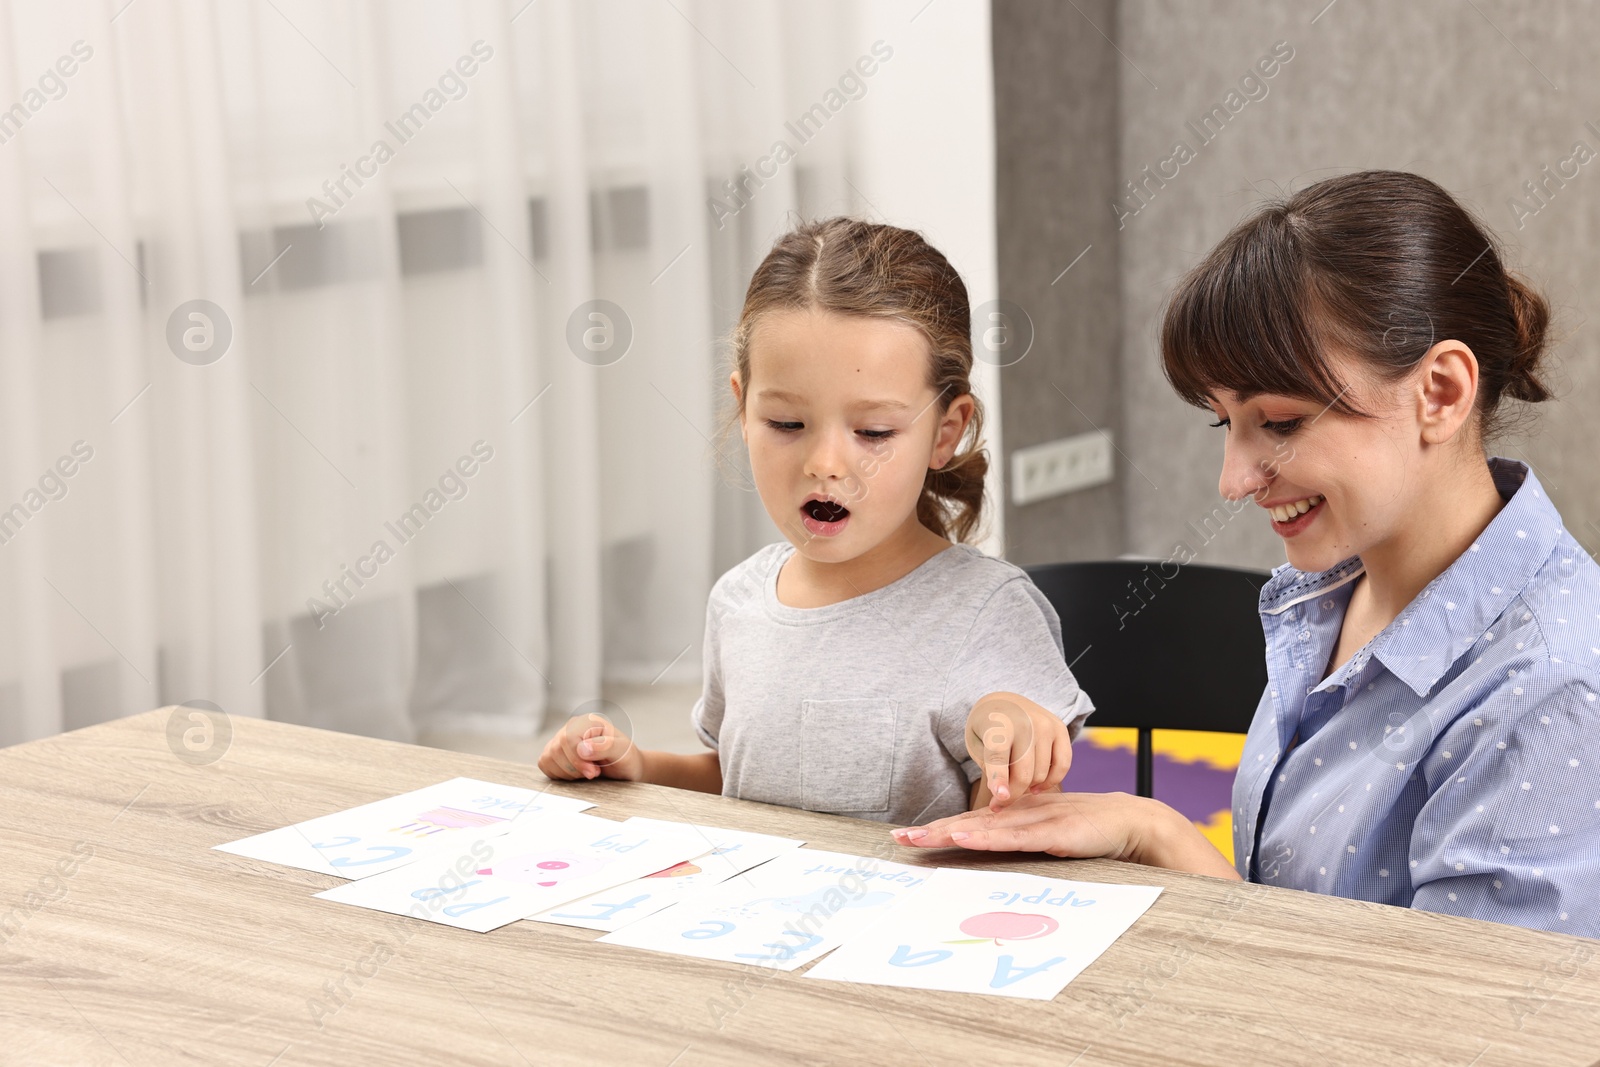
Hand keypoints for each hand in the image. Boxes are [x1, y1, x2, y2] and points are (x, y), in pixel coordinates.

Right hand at [537, 713, 643, 781]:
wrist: (624, 767)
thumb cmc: (625, 757)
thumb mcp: (623, 751)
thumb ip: (605, 746)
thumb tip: (582, 749)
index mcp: (588, 722)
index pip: (569, 739)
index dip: (577, 760)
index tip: (594, 772)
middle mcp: (571, 727)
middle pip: (556, 749)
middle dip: (574, 768)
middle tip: (594, 773)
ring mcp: (561, 739)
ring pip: (548, 757)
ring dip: (567, 772)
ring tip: (587, 771)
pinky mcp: (555, 752)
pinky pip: (544, 763)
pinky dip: (558, 774)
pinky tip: (576, 773)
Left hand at [895, 791, 1145, 859]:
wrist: (1126, 819)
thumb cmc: (1085, 828)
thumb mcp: (1044, 833)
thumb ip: (1019, 838)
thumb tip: (991, 848)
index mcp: (1013, 814)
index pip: (969, 822)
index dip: (938, 828)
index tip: (906, 835)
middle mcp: (1017, 813)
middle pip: (967, 823)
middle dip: (931, 831)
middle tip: (898, 838)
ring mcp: (1033, 820)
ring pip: (983, 827)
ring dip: (949, 832)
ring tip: (919, 837)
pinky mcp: (1050, 831)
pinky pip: (1013, 836)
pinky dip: (986, 837)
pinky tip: (964, 838)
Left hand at [965, 692, 1072, 809]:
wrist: (1005, 702)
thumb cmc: (987, 729)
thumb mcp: (977, 745)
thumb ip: (989, 768)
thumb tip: (1004, 796)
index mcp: (998, 724)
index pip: (999, 756)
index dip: (999, 780)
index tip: (999, 800)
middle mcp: (1025, 723)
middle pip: (1023, 774)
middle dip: (1012, 795)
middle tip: (1000, 803)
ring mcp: (1046, 725)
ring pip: (1042, 774)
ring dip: (1028, 787)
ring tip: (1016, 784)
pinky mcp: (1060, 729)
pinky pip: (1063, 765)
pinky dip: (1051, 781)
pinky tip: (1036, 787)